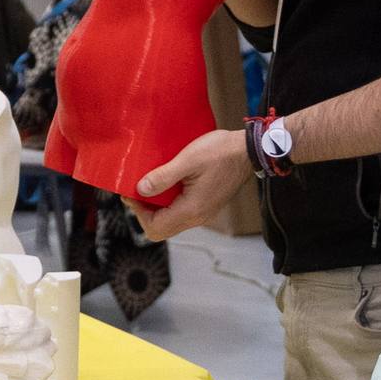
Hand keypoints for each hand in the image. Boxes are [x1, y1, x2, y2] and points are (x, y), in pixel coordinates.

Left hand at [126, 128, 252, 241]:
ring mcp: (203, 213)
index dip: (138, 213)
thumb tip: (140, 190)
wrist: (249, 150)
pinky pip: (181, 213)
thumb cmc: (220, 152)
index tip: (132, 193)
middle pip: (161, 229)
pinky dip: (169, 203)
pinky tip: (166, 184)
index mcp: (192, 210)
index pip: (155, 228)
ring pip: (171, 221)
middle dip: (145, 212)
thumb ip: (163, 177)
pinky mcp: (206, 205)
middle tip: (137, 190)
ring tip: (150, 184)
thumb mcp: (187, 160)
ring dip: (156, 207)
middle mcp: (198, 218)